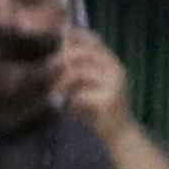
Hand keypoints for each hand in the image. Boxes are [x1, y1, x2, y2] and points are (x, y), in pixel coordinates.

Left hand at [52, 24, 137, 141]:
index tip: (58, 38)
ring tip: (55, 92)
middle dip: (61, 60)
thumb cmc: (100, 107)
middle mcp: (115, 69)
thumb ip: (80, 67)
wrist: (120, 132)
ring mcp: (113, 84)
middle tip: (48, 70)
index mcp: (111, 62)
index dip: (76, 35)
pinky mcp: (108, 100)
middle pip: (82, 54)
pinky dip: (70, 102)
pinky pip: (80, 95)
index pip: (94, 40)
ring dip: (62, 82)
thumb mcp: (91, 83)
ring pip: (78, 72)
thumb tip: (60, 49)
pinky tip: (69, 110)